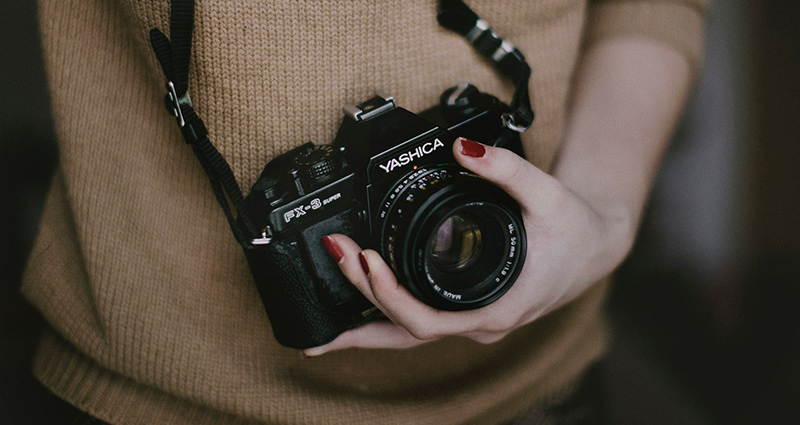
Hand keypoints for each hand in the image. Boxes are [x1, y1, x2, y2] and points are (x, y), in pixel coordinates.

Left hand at [305, 137, 634, 355]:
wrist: (595, 247)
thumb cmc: (576, 230)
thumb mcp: (549, 193)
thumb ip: (506, 169)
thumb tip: (463, 149)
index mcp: (498, 307)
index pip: (428, 321)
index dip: (390, 296)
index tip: (365, 260)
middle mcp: (481, 324)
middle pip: (406, 333)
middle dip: (362, 303)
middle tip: (334, 256)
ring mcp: (472, 322)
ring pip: (409, 338)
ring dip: (366, 326)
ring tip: (319, 330)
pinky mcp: (466, 311)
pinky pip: (419, 325)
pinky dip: (384, 319)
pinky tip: (357, 313)